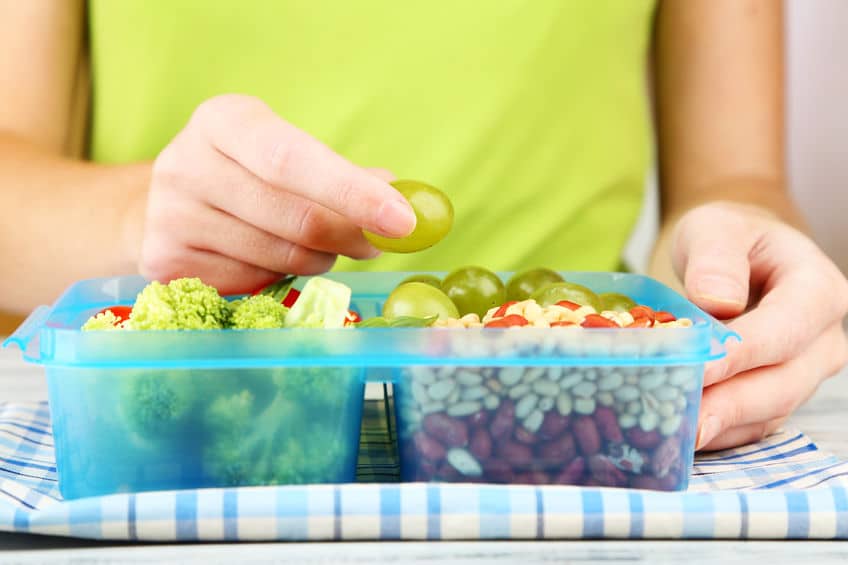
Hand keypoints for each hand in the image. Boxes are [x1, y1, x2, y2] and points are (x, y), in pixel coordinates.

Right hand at [137, 94, 415, 293]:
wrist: (172, 201)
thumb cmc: (248, 173)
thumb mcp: (289, 154)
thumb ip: (344, 176)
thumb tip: (403, 203)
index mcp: (222, 120)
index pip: (291, 160)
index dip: (351, 192)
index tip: (402, 220)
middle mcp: (184, 163)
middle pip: (293, 218)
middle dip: (349, 236)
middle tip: (375, 242)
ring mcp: (168, 216)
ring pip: (280, 257)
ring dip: (319, 259)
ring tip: (319, 247)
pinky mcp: (165, 263)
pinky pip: (253, 284)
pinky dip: (281, 278)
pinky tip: (275, 260)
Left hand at [671, 202, 847, 450]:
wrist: (738, 257)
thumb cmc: (728, 238)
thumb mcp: (715, 228)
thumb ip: (715, 257)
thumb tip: (717, 301)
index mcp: (817, 291)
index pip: (784, 330)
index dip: (742, 355)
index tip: (700, 371)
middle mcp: (821, 340)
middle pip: (782, 384)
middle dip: (730, 407)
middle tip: (685, 425)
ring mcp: (802, 374)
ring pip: (767, 412)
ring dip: (721, 427)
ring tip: (675, 436)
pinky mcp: (775, 397)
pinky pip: (751, 426)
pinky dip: (717, 434)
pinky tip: (679, 437)